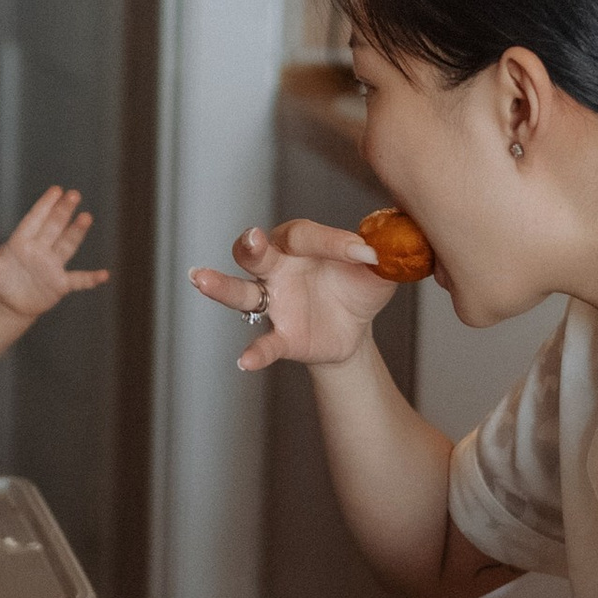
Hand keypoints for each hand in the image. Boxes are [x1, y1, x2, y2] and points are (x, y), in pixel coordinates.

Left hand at [0, 185, 108, 321]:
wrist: (9, 302)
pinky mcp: (59, 284)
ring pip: (66, 246)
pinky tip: (104, 275)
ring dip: (75, 233)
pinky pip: (78, 280)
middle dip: (62, 212)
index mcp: (22, 242)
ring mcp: (52, 266)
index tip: (55, 190)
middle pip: (53, 228)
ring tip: (86, 217)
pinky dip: (91, 279)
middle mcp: (40, 250)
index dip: (44, 206)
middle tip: (73, 194)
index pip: (34, 220)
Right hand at [189, 218, 397, 375]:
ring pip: (241, 291)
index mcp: (301, 242)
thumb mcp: (378, 272)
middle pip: (255, 252)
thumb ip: (386, 258)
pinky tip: (245, 361)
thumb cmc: (358, 286)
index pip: (307, 235)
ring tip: (200, 278)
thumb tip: (397, 247)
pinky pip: (263, 342)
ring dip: (222, 286)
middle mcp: (278, 266)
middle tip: (252, 237)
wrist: (355, 329)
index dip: (335, 242)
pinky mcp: (280, 335)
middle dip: (251, 244)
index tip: (367, 254)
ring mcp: (273, 301)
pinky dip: (255, 352)